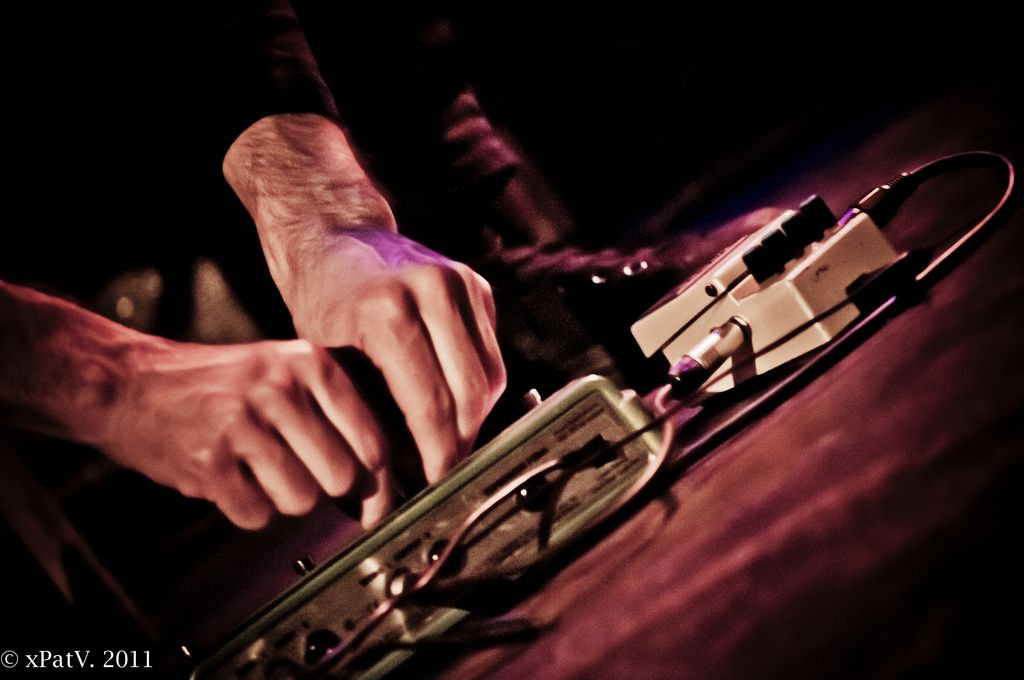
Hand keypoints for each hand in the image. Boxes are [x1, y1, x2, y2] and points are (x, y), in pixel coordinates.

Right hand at [99, 337, 395, 528]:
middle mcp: (282, 389)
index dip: (380, 483)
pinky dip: (246, 508)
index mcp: (311, 363)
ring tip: (256, 469)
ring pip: (302, 500)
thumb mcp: (284, 369)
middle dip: (324, 488)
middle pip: (342, 477)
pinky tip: (229, 478)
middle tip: (297, 474)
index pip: (373, 440)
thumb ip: (335, 410)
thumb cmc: (220, 384)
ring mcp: (244, 423)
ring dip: (282, 498)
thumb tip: (383, 477)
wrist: (130, 382)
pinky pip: (257, 514)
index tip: (377, 504)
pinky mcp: (210, 460)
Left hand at [224, 114, 506, 484]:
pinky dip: (479, 388)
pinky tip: (456, 408)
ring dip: (476, 418)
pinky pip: (492, 353)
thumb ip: (363, 419)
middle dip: (461, 442)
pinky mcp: (478, 284)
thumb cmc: (323, 302)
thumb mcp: (329, 362)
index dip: (437, 453)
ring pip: (490, 376)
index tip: (435, 485)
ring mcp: (461, 283)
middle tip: (446, 474)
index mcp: (387, 312)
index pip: (430, 404)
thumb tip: (380, 494)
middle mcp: (432, 290)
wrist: (338, 235)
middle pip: (469, 393)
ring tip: (451, 445)